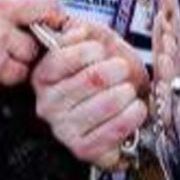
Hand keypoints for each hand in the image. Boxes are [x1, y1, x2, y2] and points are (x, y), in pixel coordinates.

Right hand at [31, 20, 148, 167]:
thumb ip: (81, 30)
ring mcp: (64, 129)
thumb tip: (78, 32)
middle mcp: (47, 105)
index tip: (102, 51)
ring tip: (128, 90)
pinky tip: (136, 108)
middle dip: (116, 69)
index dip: (89, 50)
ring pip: (107, 103)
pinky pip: (115, 129)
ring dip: (127, 92)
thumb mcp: (91, 41)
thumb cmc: (104, 72)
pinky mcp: (84, 149)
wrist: (120, 103)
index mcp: (43, 76)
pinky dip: (132, 115)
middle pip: (91, 79)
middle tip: (122, 69)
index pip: (62, 58)